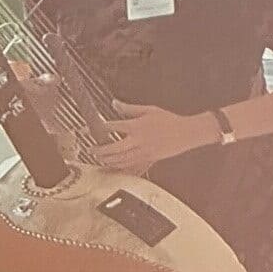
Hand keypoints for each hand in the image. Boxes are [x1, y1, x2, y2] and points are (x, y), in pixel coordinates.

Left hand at [92, 101, 214, 173]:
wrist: (184, 133)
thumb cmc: (168, 120)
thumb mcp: (149, 109)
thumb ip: (129, 108)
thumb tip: (114, 103)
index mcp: (136, 126)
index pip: (112, 127)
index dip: (98, 128)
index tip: (88, 130)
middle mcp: (137, 141)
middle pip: (112, 149)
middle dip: (99, 150)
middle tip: (91, 150)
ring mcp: (141, 153)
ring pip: (119, 160)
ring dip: (107, 160)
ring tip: (99, 159)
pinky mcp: (146, 161)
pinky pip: (129, 168)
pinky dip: (119, 169)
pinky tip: (112, 169)